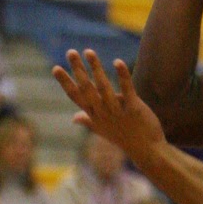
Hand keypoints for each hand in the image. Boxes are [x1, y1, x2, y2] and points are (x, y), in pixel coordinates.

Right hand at [52, 50, 165, 169]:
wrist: (147, 151)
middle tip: (71, 52)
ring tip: (89, 51)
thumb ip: (88, 121)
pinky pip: (127, 90)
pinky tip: (117, 62)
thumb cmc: (124, 138)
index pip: (76, 96)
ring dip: (96, 68)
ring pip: (103, 87)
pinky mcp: (134, 108)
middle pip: (86, 89)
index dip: (65, 82)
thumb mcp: (103, 130)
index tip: (55, 68)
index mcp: (94, 115)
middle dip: (78, 69)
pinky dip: (122, 76)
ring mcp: (117, 111)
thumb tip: (73, 118)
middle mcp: (103, 112)